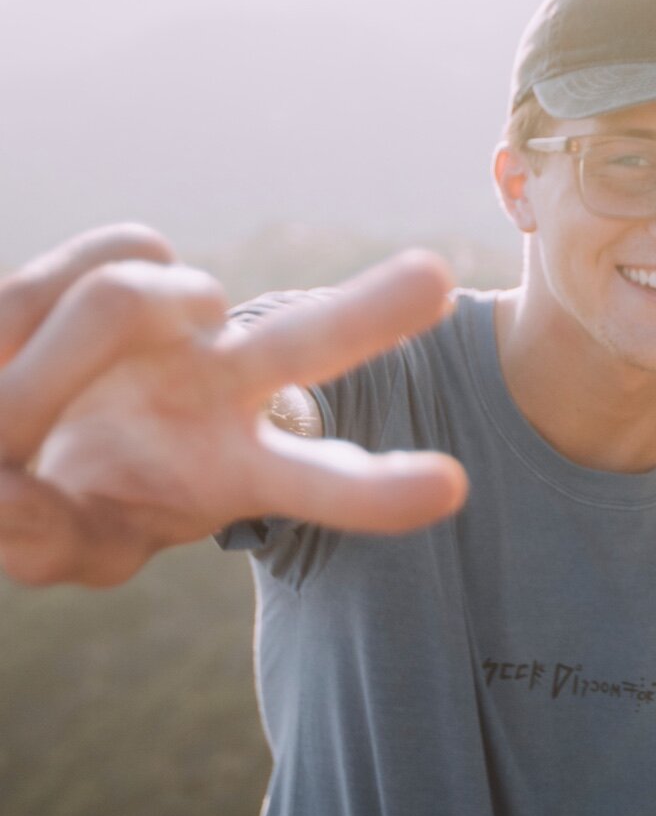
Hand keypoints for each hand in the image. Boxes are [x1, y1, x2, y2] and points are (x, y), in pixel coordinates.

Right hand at [1, 228, 467, 586]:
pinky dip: (21, 321)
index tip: (451, 487)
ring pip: (132, 294)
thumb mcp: (61, 543)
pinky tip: (8, 354)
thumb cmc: (59, 497)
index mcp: (236, 470)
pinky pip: (78, 275)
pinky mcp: (127, 272)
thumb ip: (41, 537)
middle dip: (369, 315)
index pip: (320, 483)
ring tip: (12, 420)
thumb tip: (8, 497)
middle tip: (436, 280)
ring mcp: (183, 324)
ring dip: (39, 370)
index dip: (377, 492)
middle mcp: (231, 385)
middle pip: (304, 344)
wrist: (26, 429)